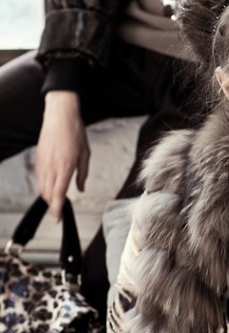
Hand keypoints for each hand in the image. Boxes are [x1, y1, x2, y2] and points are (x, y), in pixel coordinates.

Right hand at [35, 90, 89, 220]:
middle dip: (52, 204)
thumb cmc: (74, 132)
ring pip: (42, 187)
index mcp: (65, 167)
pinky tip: (50, 186)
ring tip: (55, 200)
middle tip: (58, 210)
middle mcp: (52, 166)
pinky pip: (39, 177)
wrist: (60, 114)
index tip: (57, 218)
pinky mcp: (38, 158)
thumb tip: (80, 188)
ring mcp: (43, 162)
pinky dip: (43, 185)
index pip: (58, 194)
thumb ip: (83, 174)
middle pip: (48, 194)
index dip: (56, 209)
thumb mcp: (85, 154)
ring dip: (47, 196)